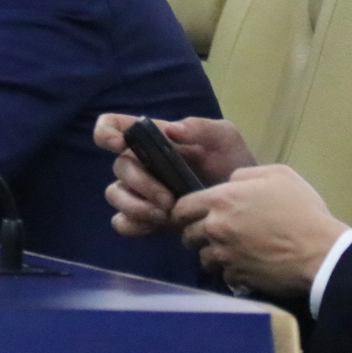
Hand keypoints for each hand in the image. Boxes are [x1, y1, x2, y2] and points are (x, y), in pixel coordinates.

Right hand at [94, 113, 257, 235]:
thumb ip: (201, 128)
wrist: (243, 202)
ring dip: (135, 205)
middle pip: (119, 166)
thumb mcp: (224, 138)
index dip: (107, 131)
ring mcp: (139, 192)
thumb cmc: (231, 162)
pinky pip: (122, 221)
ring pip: (115, 194)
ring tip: (165, 214)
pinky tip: (156, 225)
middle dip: (141, 183)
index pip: (114, 126)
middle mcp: (141, 162)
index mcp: (154, 139)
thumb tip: (172, 130)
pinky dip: (133, 223)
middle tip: (169, 200)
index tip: (119, 143)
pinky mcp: (143, 217)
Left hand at [173, 164, 346, 298]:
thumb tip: (229, 184)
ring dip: (212, 254)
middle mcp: (214, 228)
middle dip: (196, 234)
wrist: (319, 252)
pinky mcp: (235, 277)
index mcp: (221, 199)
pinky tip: (246, 265)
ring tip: (230, 251)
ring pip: (202, 257)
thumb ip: (244, 176)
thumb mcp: (277, 175)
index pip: (181, 207)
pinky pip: (223, 274)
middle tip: (214, 233)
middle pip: (187, 234)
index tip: (191, 215)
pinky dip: (231, 270)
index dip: (183, 212)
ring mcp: (223, 255)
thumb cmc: (301, 209)